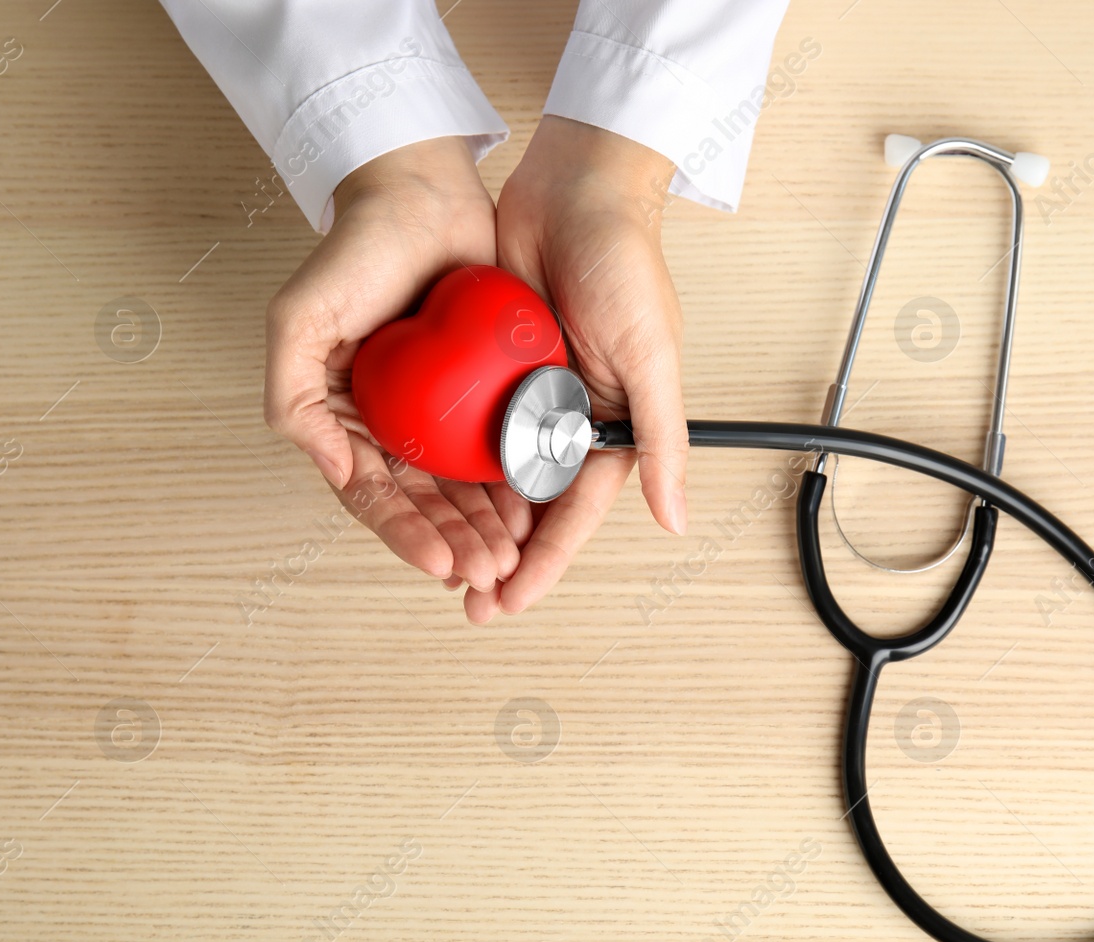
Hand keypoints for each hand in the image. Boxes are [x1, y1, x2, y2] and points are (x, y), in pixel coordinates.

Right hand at [265, 137, 522, 593]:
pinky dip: (516, 482)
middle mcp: (391, 424)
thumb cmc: (354, 251)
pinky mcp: (484, 390)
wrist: (423, 194)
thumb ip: (292, 399)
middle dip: (456, 543)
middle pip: (424, 504)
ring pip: (465, 488)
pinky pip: (502, 447)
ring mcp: (440, 411)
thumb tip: (333, 472)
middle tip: (488, 570)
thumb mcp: (298, 320)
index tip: (440, 562)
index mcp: (344, 419)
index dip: (405, 534)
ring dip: (488, 527)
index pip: (372, 495)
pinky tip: (535, 506)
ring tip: (513, 555)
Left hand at [473, 116, 686, 622]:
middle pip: (530, 507)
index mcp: (610, 426)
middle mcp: (566, 418)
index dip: (544, 563)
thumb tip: (673, 519)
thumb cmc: (627, 262)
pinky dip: (447, 460)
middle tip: (466, 598)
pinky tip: (420, 490)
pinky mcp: (489, 364)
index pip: (573, 513)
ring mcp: (525, 394)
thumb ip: (659, 437)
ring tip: (439, 561)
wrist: (574, 188)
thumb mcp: (651, 355)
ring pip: (493, 476)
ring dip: (470, 520)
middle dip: (502, 556)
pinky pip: (464, 423)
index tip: (508, 601)